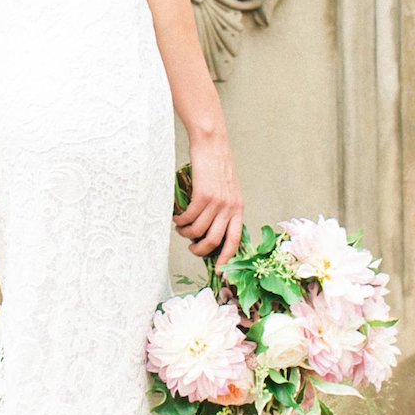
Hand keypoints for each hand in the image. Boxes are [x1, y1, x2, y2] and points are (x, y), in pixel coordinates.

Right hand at [175, 135, 242, 268]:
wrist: (212, 144)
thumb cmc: (216, 166)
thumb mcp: (227, 190)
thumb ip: (223, 208)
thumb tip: (208, 229)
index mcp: (238, 208)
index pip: (235, 239)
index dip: (227, 257)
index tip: (219, 270)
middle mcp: (230, 207)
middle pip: (214, 240)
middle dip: (200, 250)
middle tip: (191, 248)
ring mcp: (218, 201)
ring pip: (199, 229)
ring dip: (186, 232)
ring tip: (180, 227)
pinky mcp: (204, 194)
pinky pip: (189, 216)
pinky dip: (180, 220)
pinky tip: (176, 216)